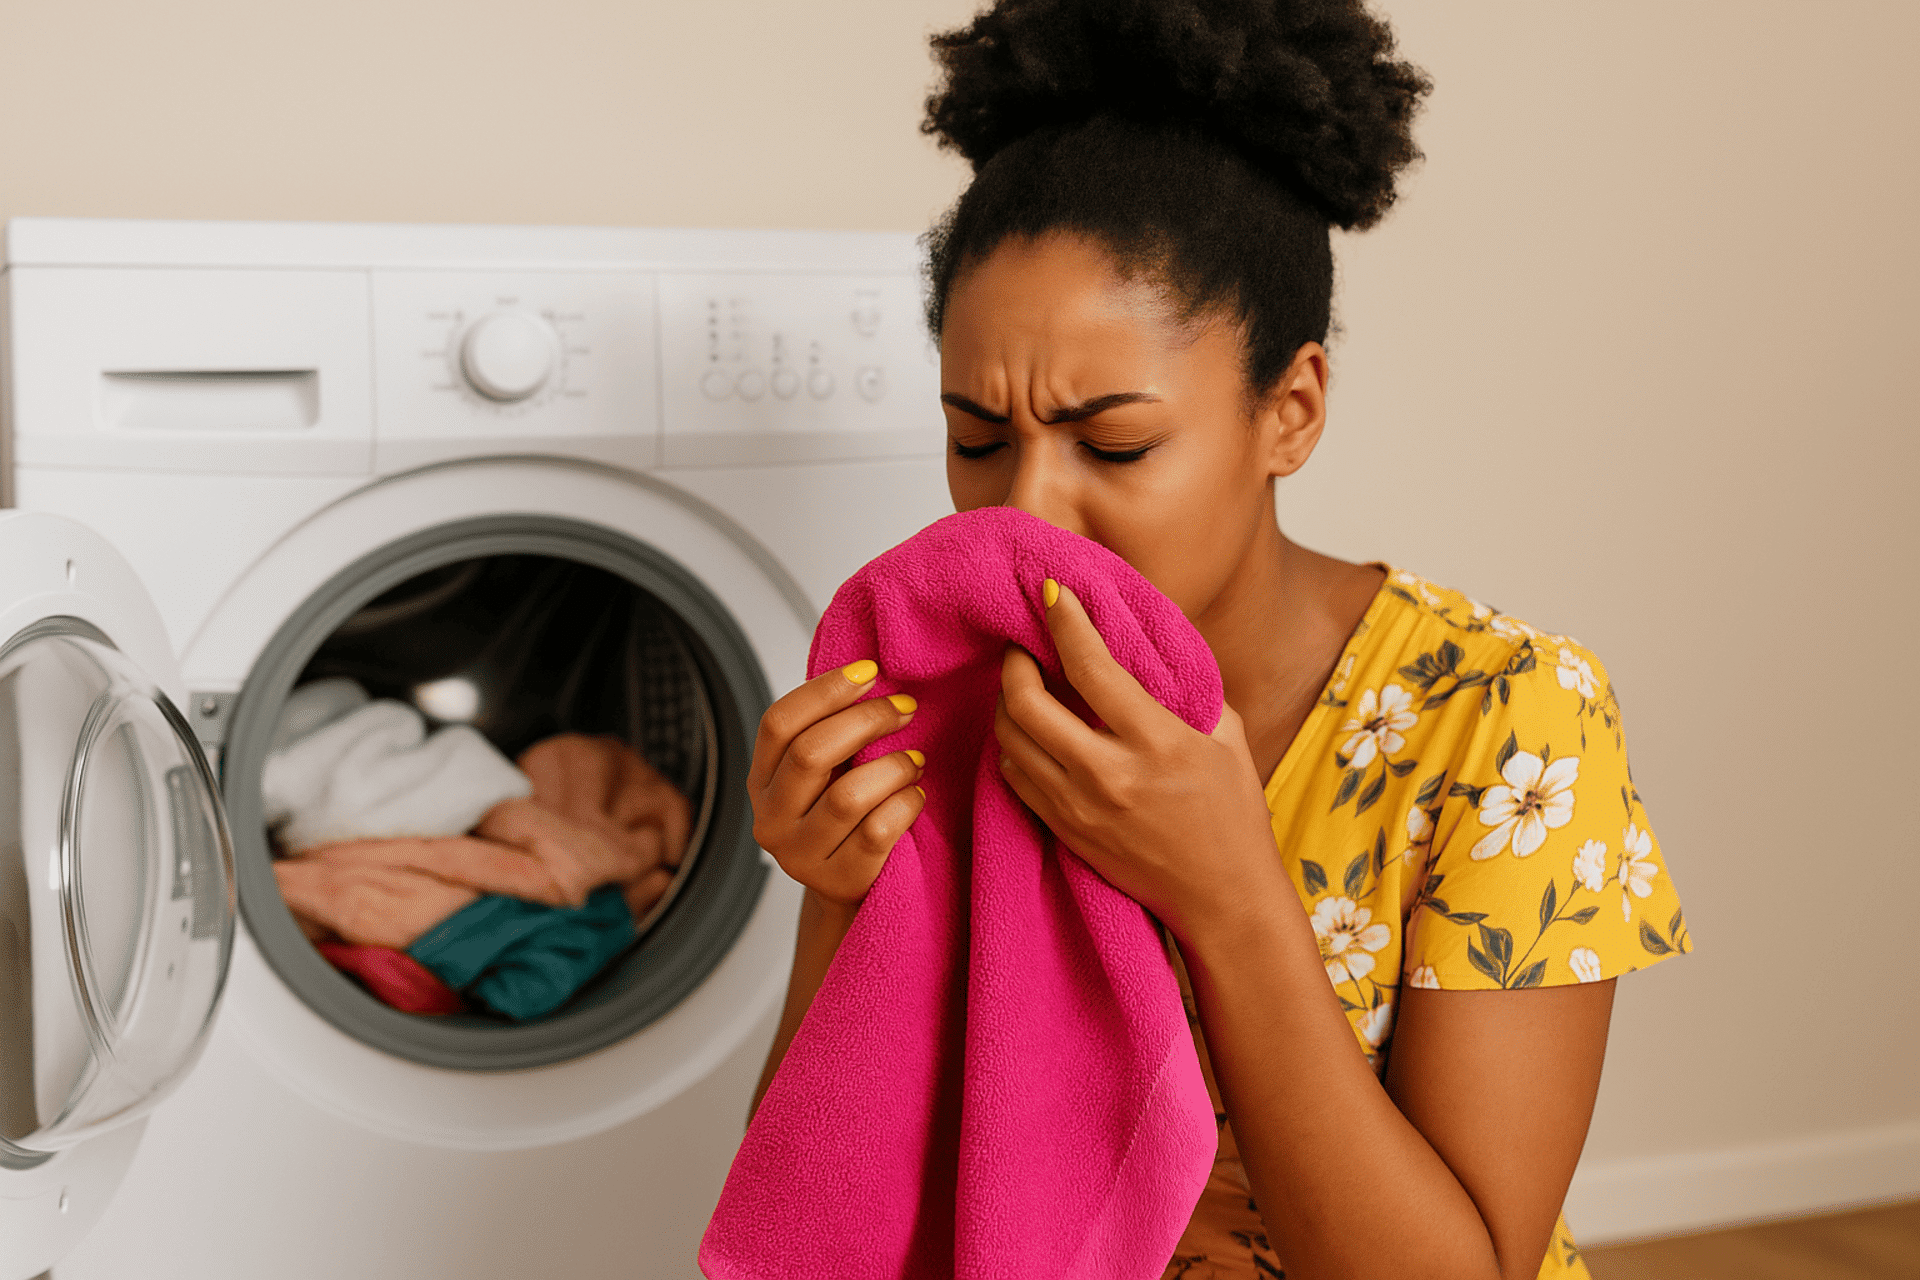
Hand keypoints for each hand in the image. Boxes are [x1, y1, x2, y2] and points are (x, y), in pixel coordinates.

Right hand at [748, 660, 926, 908]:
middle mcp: (771, 819)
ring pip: (848, 796)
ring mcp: (800, 855)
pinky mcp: (837, 880)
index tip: (869, 670)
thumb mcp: (824, 774)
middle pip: (811, 753)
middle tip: (905, 708)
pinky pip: (878, 831)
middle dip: (867, 720)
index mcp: (761, 780)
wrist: (851, 887)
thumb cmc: (843, 818)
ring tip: (915, 760)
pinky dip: (905, 804)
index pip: (779, 723)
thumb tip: (870, 673)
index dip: (824, 690)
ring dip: (892, 766)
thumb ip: (830, 732)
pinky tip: (915, 795)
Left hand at [994, 583, 1284, 941]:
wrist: (1223, 898)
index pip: (1091, 668)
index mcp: (1157, 743)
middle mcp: (1109, 775)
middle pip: (1027, 704)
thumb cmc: (1232, 813)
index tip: (1052, 592)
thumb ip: (1187, 687)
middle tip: (1022, 642)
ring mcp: (1079, 808)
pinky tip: (1026, 729)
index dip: (1065, 622)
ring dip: (1006, 702)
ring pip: (1010, 741)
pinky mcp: (1064, 831)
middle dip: (1015, 661)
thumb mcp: (1227, 737)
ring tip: (1020, 681)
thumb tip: (1149, 638)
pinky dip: (1011, 745)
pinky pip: (1015, 777)